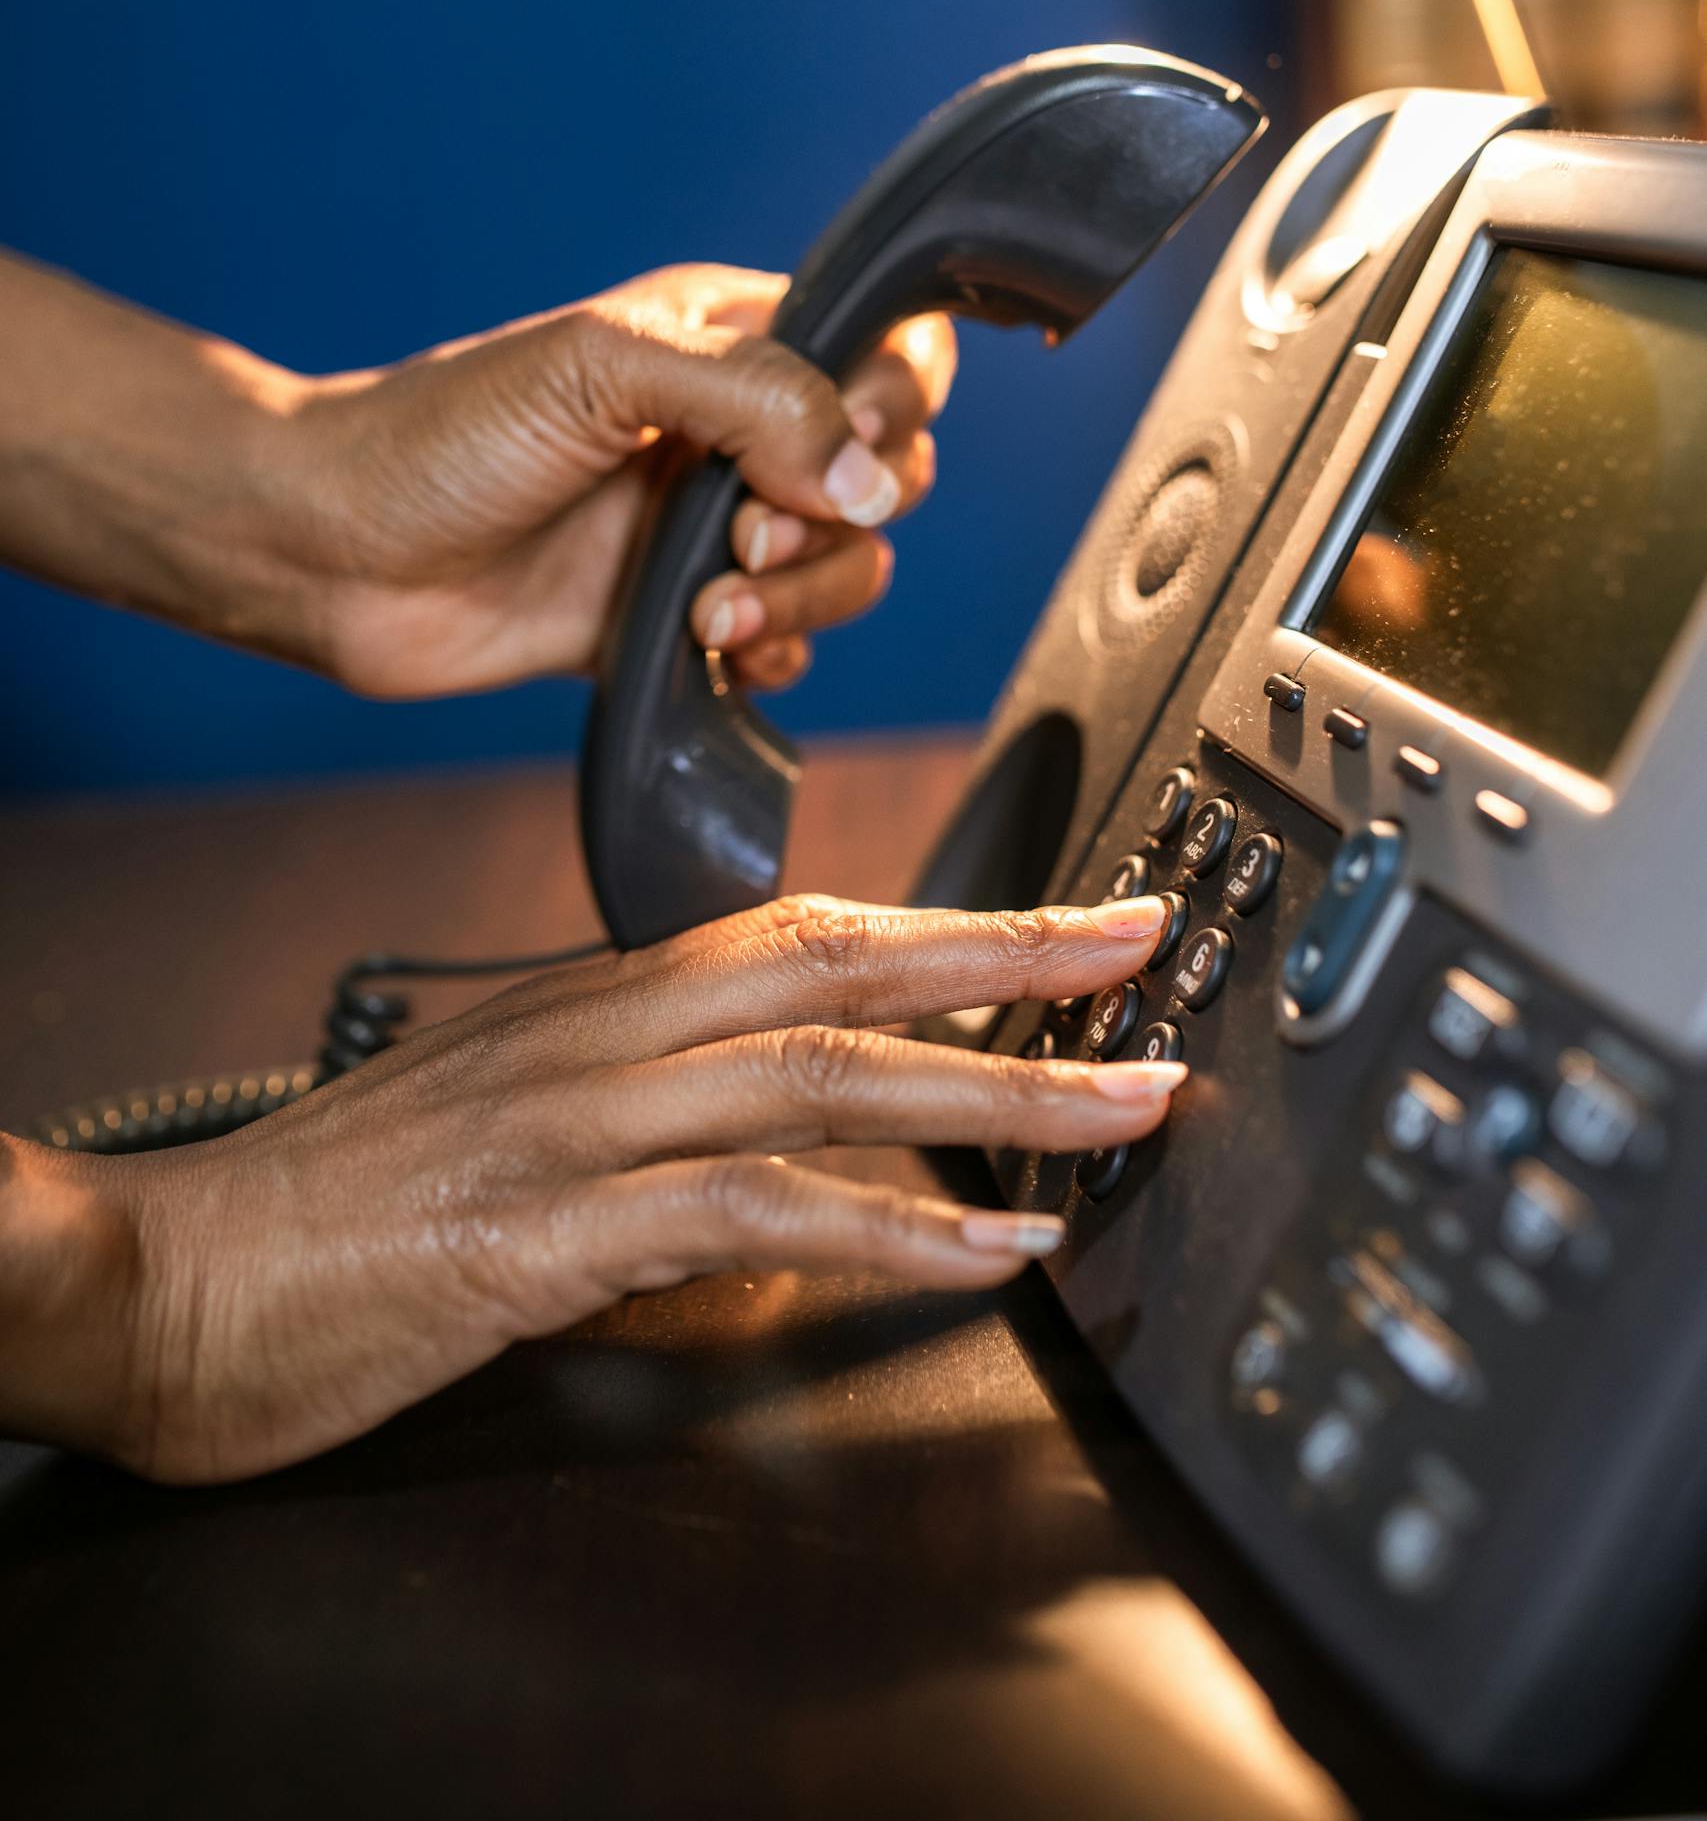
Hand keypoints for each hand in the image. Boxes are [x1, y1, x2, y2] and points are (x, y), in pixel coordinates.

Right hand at [2, 894, 1176, 1481]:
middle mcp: (600, 1037)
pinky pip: (755, 1210)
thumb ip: (634, 1113)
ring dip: (998, 1089)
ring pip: (826, 1070)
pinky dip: (891, 1224)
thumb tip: (759, 1152)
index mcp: (593, 1002)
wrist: (168, 1277)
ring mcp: (578, 1124)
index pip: (803, 929)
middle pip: (841, 961)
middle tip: (1146, 951)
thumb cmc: (332, 1209)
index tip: (1071, 928)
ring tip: (1127, 1109)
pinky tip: (990, 1247)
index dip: (951, 925)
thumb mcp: (502, 1125)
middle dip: (1013, 956)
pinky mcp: (550, 1231)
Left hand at [291, 264, 956, 698]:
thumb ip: (758, 396)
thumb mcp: (604, 369)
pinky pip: (785, 644)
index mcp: (731, 338)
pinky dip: (769, 654)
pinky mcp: (677, 620)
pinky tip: (701, 652)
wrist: (333, 554)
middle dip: (840, 520)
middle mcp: (735, 430)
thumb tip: (868, 479)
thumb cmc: (443, 435)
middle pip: (889, 474)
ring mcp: (709, 527)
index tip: (831, 450)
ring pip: (847, 567)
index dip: (892, 407)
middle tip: (742, 532)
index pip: (890, 353)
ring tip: (705, 611)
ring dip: (802, 598)